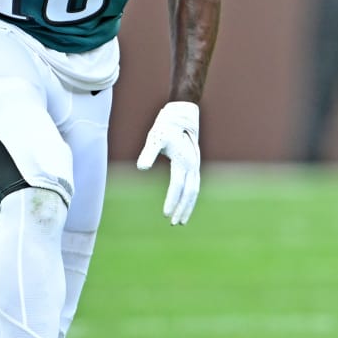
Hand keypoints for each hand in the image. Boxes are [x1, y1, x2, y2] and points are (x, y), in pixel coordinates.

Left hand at [136, 101, 199, 224]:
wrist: (182, 115)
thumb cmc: (166, 127)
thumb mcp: (154, 138)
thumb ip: (148, 153)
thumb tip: (141, 168)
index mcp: (183, 161)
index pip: (178, 186)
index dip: (172, 200)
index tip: (165, 214)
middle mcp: (192, 165)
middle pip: (190, 192)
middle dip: (183, 208)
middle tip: (174, 223)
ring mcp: (196, 165)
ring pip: (194, 190)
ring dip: (188, 206)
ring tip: (181, 220)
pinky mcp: (194, 165)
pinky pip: (194, 185)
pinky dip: (190, 197)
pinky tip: (184, 204)